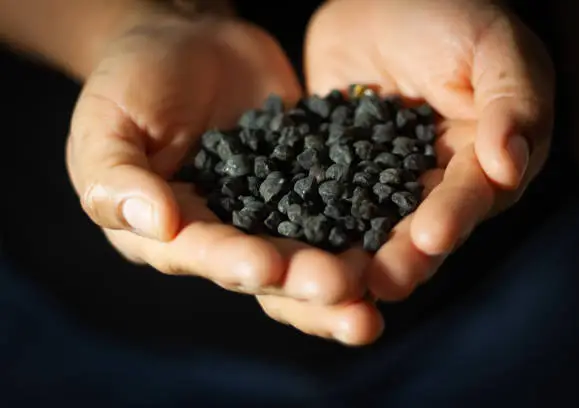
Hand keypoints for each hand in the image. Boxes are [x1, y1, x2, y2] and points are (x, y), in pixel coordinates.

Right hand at [66, 6, 380, 343]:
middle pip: (267, 271)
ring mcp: (272, 210)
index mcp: (171, 232)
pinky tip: (399, 235)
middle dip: (304, 286)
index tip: (266, 268)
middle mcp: (226, 233)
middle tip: (346, 296)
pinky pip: (340, 203)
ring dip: (342, 273)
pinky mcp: (309, 181)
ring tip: (379, 286)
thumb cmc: (130, 81)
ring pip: (310, 251)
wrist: (186, 40)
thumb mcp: (107, 126)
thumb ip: (117, 178)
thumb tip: (156, 225)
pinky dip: (366, 221)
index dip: (233, 263)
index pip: (203, 254)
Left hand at [305, 0, 554, 300]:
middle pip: (417, 227)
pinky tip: (291, 244)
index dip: (453, 216)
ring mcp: (377, 181)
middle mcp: (429, 182)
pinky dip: (307, 222)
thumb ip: (512, 103)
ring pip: (367, 224)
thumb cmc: (448, 14)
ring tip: (338, 282)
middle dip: (403, 256)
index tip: (432, 237)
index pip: (468, 196)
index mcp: (478, 161)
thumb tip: (510, 167)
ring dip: (354, 254)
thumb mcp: (492, 47)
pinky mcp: (333, 171)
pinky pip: (320, 198)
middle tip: (383, 281)